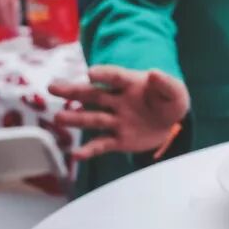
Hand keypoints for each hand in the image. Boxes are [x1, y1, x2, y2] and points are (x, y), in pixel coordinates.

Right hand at [49, 66, 190, 161]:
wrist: (169, 124)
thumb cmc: (169, 101)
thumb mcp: (175, 92)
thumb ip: (166, 84)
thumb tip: (153, 73)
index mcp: (130, 83)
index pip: (115, 77)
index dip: (103, 74)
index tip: (90, 73)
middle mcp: (118, 100)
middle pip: (94, 95)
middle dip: (74, 91)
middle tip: (53, 87)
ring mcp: (116, 120)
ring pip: (94, 119)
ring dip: (77, 119)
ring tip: (59, 118)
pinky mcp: (117, 139)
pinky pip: (102, 144)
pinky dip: (90, 150)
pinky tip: (76, 155)